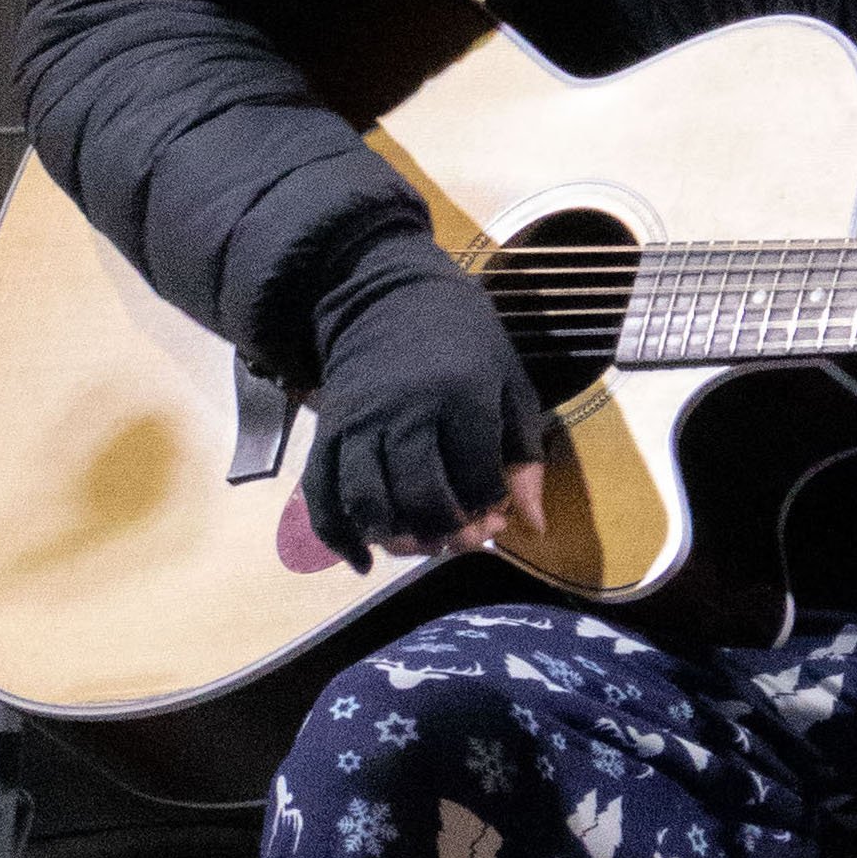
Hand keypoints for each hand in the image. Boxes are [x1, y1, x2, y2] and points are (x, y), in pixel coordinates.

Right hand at [294, 241, 549, 574]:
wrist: (390, 297)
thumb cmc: (465, 345)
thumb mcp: (509, 385)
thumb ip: (524, 456)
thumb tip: (535, 528)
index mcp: (461, 395)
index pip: (477, 476)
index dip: (491, 508)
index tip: (498, 512)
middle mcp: (405, 411)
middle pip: (419, 494)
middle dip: (446, 531)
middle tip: (462, 538)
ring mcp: (360, 423)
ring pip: (368, 500)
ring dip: (397, 538)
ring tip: (422, 544)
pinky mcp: (329, 432)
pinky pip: (321, 495)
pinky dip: (338, 536)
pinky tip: (364, 561)